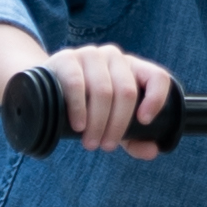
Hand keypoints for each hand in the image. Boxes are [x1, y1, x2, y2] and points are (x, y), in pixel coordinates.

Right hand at [40, 41, 179, 156]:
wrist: (48, 91)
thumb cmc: (89, 108)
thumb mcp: (114, 122)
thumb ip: (135, 139)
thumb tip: (152, 152)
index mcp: (133, 68)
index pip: (158, 77)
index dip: (156, 99)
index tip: (144, 122)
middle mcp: (115, 57)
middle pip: (127, 92)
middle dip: (118, 125)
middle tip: (106, 147)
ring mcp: (90, 55)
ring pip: (103, 90)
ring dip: (98, 122)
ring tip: (90, 143)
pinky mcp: (67, 58)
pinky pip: (76, 84)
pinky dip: (79, 109)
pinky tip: (79, 126)